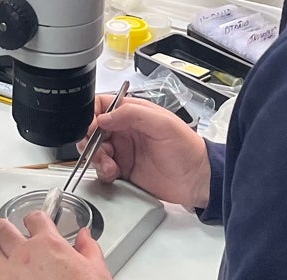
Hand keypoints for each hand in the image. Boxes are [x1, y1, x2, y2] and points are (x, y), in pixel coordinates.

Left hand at [0, 212, 109, 279]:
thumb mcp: (96, 271)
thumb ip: (89, 250)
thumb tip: (86, 236)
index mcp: (48, 245)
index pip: (36, 220)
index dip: (33, 218)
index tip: (32, 221)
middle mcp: (24, 255)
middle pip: (5, 230)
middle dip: (0, 226)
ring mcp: (6, 273)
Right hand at [84, 96, 211, 208]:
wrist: (197, 181)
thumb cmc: (187, 148)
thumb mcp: (162, 124)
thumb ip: (132, 114)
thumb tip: (103, 117)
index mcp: (133, 113)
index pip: (102, 105)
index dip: (91, 115)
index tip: (93, 128)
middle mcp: (124, 130)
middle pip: (93, 129)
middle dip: (90, 140)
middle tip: (99, 150)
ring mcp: (123, 151)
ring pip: (94, 150)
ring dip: (96, 158)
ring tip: (110, 165)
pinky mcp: (123, 170)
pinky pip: (102, 169)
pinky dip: (102, 172)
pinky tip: (114, 174)